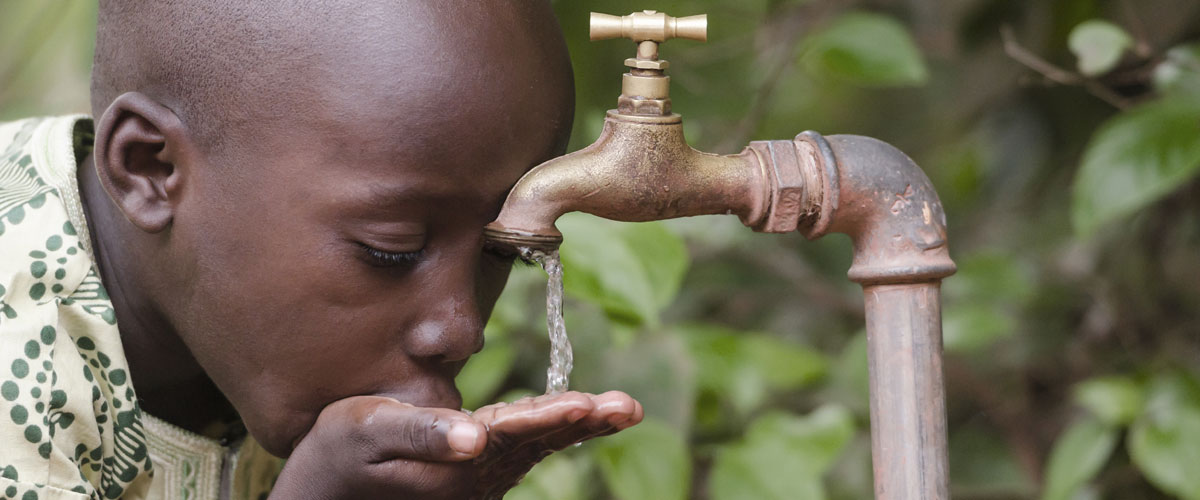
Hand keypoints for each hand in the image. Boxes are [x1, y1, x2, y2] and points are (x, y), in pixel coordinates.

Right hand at [269, 391, 642, 499]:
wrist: (321, 494)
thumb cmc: (339, 455)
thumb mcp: (368, 431)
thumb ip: (421, 432)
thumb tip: (473, 437)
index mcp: (455, 462)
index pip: (515, 432)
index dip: (553, 415)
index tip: (591, 403)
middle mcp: (476, 477)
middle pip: (540, 442)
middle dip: (586, 421)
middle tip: (629, 408)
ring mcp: (478, 481)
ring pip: (538, 447)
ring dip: (580, 427)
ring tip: (620, 410)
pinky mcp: (474, 476)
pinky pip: (524, 451)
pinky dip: (554, 431)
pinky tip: (582, 418)